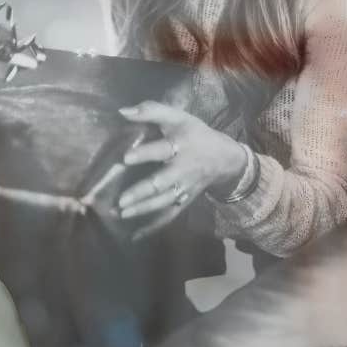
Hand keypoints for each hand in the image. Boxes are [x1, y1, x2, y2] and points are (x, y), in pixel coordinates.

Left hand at [115, 100, 246, 239]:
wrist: (225, 159)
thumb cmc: (195, 135)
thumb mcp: (178, 117)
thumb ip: (151, 111)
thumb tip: (121, 111)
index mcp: (181, 147)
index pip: (162, 151)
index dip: (145, 154)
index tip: (125, 158)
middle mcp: (183, 171)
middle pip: (162, 183)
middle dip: (142, 192)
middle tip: (121, 200)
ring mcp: (184, 189)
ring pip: (164, 202)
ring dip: (143, 209)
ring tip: (121, 213)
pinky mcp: (184, 201)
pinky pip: (169, 216)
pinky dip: (153, 227)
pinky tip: (134, 235)